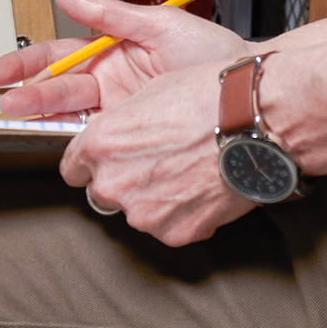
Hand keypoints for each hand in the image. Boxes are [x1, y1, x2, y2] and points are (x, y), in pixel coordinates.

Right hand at [0, 0, 254, 119]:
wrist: (245, 91)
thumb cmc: (213, 53)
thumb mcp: (160, 23)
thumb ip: (110, 13)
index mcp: (112, 51)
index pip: (58, 56)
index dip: (26, 64)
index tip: (1, 71)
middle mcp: (110, 82)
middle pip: (57, 88)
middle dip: (29, 94)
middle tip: (8, 104)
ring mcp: (119, 110)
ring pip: (70, 115)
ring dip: (43, 116)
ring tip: (22, 118)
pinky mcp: (133, 134)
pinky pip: (95, 137)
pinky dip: (73, 139)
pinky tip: (57, 138)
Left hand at [60, 59, 254, 245]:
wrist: (254, 122)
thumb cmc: (207, 98)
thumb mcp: (149, 94)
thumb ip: (121, 126)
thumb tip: (118, 138)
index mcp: (100, 145)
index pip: (72, 170)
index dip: (92, 164)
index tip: (108, 161)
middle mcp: (113, 183)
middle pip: (104, 193)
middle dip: (125, 182)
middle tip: (159, 164)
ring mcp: (143, 213)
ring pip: (139, 212)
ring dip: (155, 200)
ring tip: (189, 173)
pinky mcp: (175, 233)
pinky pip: (171, 227)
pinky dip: (185, 214)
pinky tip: (204, 188)